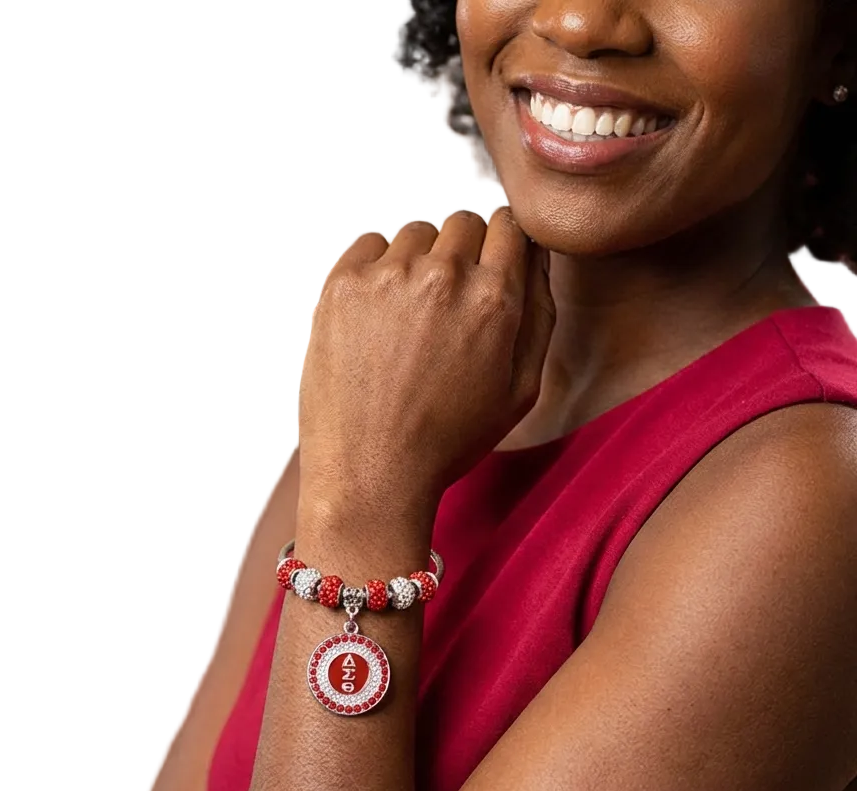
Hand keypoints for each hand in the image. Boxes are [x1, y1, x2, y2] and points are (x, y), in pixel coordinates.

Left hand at [298, 206, 554, 513]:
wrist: (370, 474)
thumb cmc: (445, 442)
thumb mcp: (520, 391)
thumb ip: (539, 314)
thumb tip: (535, 258)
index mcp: (494, 299)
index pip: (509, 225)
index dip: (501, 247)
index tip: (489, 269)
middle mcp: (442, 276)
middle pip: (463, 225)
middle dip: (462, 256)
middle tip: (446, 309)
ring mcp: (387, 276)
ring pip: (416, 235)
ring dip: (418, 263)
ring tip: (408, 321)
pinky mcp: (342, 285)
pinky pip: (369, 245)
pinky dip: (376, 269)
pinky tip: (377, 318)